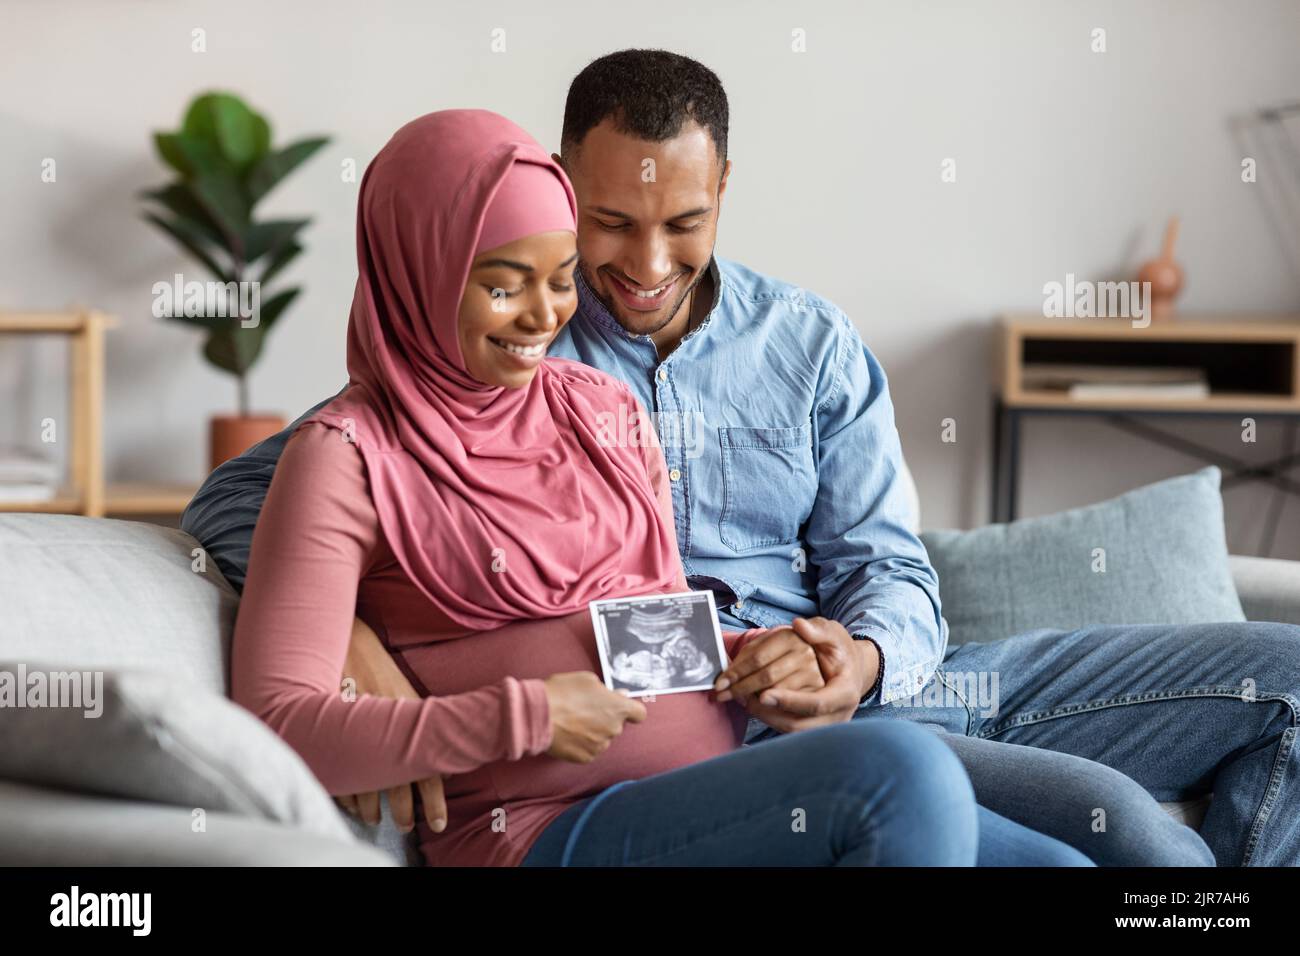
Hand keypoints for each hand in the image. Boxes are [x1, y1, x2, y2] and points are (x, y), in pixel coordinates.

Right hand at [335, 616, 447, 833]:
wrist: (346, 640)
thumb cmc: (381, 669)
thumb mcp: (406, 695)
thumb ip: (424, 726)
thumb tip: (444, 762)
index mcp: (410, 720)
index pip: (427, 770)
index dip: (433, 801)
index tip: (437, 824)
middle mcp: (387, 729)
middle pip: (398, 784)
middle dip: (403, 810)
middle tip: (407, 826)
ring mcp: (357, 733)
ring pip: (366, 785)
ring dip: (372, 807)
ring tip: (376, 819)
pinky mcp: (331, 732)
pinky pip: (339, 774)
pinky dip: (347, 794)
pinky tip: (353, 804)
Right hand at [543, 671, 646, 762]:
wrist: (539, 716)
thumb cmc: (562, 693)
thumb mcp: (587, 679)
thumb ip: (606, 690)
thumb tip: (618, 695)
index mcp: (618, 708)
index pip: (639, 714)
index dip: (630, 710)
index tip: (620, 707)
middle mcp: (613, 729)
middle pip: (616, 725)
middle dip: (605, 718)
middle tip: (586, 709)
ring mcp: (600, 746)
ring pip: (602, 738)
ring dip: (593, 732)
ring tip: (573, 722)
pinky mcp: (585, 758)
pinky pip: (589, 750)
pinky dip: (581, 744)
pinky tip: (568, 734)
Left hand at [724, 617, 877, 733]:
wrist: (853, 671)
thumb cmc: (841, 651)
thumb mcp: (834, 634)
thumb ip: (818, 630)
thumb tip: (799, 626)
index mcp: (845, 691)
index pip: (817, 703)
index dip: (790, 701)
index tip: (763, 695)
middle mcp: (837, 714)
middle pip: (797, 721)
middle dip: (764, 709)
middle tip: (736, 694)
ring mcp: (826, 725)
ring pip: (789, 729)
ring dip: (762, 714)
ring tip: (740, 697)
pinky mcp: (814, 729)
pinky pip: (787, 729)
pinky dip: (767, 717)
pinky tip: (752, 702)